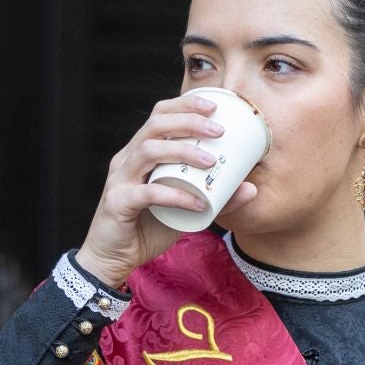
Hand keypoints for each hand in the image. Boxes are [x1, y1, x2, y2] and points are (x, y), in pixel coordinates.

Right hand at [76, 93, 259, 289]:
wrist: (113, 259)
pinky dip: (175, 195)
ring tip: (211, 161)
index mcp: (140, 153)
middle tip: (219, 130)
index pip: (159, 115)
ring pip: (148, 150)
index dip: (185, 105)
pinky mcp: (117, 203)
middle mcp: (127, 160)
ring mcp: (120, 180)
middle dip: (189, 121)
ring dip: (183, 151)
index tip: (214, 107)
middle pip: (155, 125)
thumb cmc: (148, 227)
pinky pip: (147, 193)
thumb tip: (250, 188)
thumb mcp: (187, 209)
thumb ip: (216, 198)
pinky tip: (198, 202)